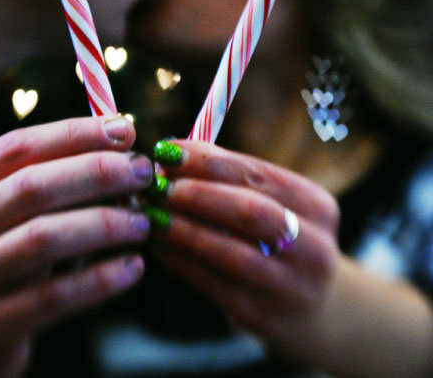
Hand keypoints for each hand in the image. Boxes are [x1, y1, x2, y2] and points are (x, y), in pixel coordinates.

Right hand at [0, 116, 152, 377]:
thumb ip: (24, 181)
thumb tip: (109, 144)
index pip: (15, 148)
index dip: (74, 134)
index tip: (123, 130)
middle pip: (32, 187)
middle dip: (97, 172)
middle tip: (142, 172)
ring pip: (45, 238)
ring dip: (105, 224)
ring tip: (142, 221)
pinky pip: (56, 296)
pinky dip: (101, 278)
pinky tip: (131, 267)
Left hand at [145, 140, 339, 348]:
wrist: (310, 306)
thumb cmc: (275, 236)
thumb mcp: (271, 202)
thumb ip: (229, 176)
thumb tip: (172, 154)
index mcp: (316, 205)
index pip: (257, 173)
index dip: (207, 161)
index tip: (167, 151)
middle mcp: (312, 246)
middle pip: (250, 212)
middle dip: (197, 195)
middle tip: (157, 185)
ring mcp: (290, 286)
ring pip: (230, 253)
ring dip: (182, 229)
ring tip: (151, 213)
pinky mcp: (261, 315)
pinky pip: (211, 282)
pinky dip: (179, 258)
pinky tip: (157, 243)